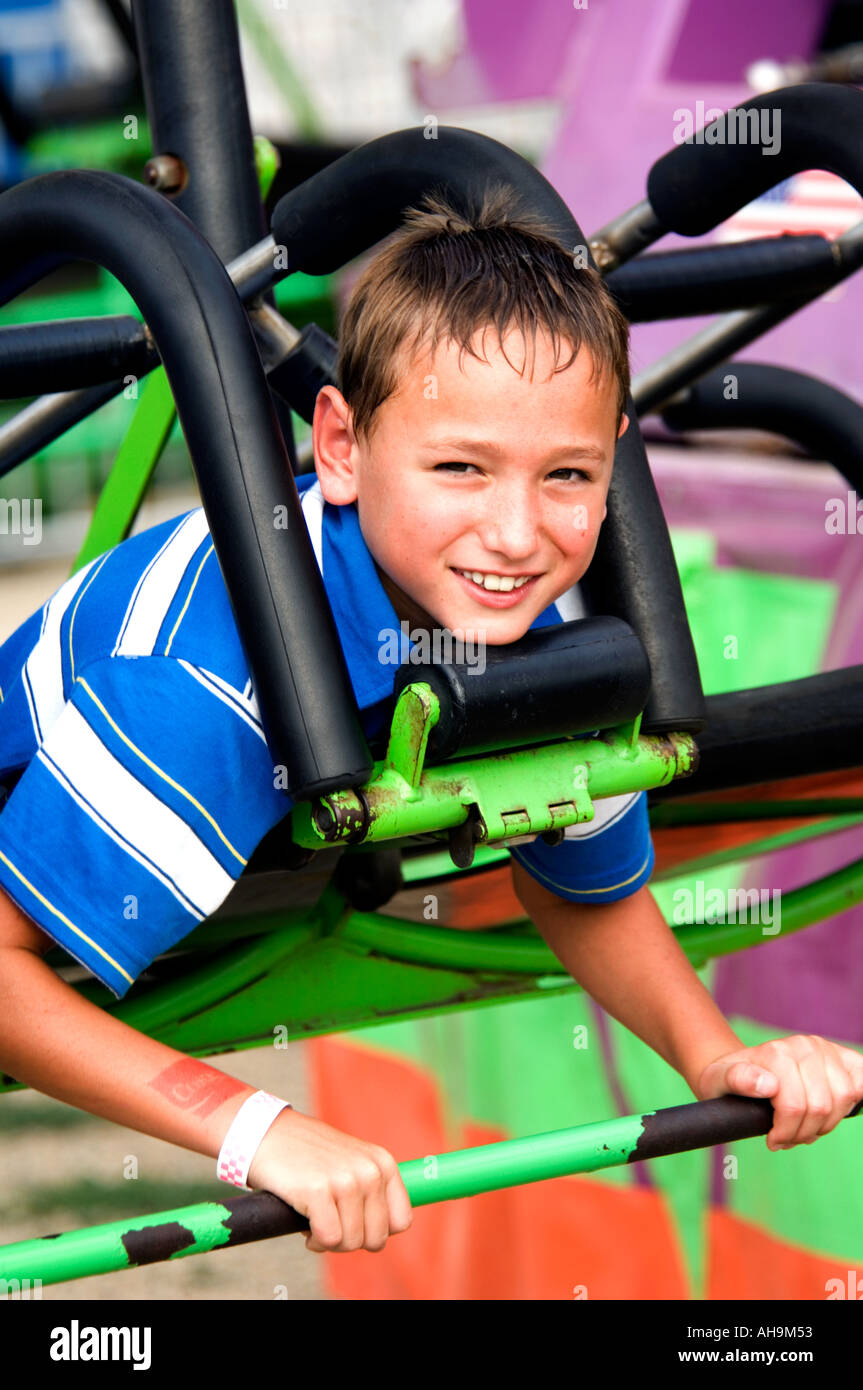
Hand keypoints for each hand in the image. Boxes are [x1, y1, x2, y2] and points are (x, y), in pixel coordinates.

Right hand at [245, 1107, 412, 1252]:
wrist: (267, 1134)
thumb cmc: (308, 1156)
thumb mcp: (352, 1162)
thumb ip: (372, 1191)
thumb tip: (381, 1235)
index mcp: (383, 1163)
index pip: (401, 1221)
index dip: (375, 1231)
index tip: (354, 1223)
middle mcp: (370, 1171)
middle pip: (376, 1239)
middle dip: (350, 1240)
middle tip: (330, 1223)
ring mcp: (345, 1180)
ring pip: (351, 1243)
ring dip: (330, 1241)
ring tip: (315, 1218)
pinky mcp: (318, 1190)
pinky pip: (328, 1239)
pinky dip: (315, 1240)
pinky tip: (304, 1221)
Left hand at [696, 1034, 862, 1150]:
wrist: (739, 1068)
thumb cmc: (729, 1080)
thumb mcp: (719, 1082)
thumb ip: (738, 1080)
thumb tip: (767, 1084)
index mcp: (776, 1053)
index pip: (795, 1107)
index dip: (786, 1133)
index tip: (773, 1141)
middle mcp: (803, 1045)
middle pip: (820, 1107)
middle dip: (805, 1132)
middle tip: (789, 1137)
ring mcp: (824, 1048)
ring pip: (843, 1099)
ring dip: (826, 1123)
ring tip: (805, 1126)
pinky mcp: (842, 1056)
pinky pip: (861, 1081)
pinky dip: (850, 1101)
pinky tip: (830, 1110)